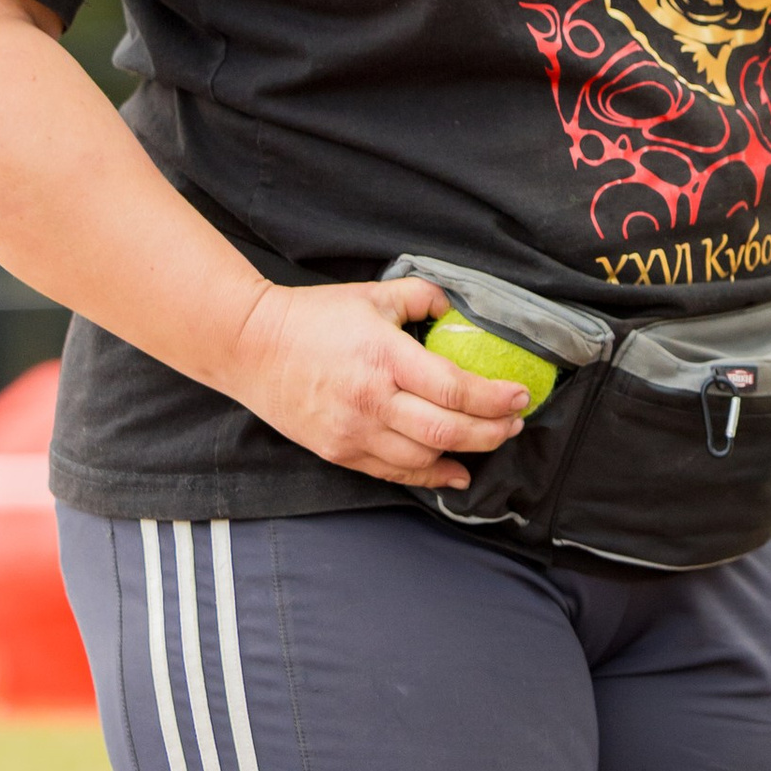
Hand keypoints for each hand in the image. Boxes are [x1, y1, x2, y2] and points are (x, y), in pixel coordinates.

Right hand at [224, 277, 531, 490]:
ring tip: (492, 440)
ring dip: (467, 453)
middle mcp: (371, 400)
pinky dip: (430, 476)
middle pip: (446, 430)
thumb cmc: (314, 317)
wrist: (249, 347)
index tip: (520, 396)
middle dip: (492, 431)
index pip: (454, 388)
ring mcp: (353, 431)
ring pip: (424, 457)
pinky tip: (456, 472)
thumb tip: (458, 311)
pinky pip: (394, 472)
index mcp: (384, 356)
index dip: (494, 398)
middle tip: (516, 423)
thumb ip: (422, 298)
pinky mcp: (339, 452)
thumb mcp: (373, 295)